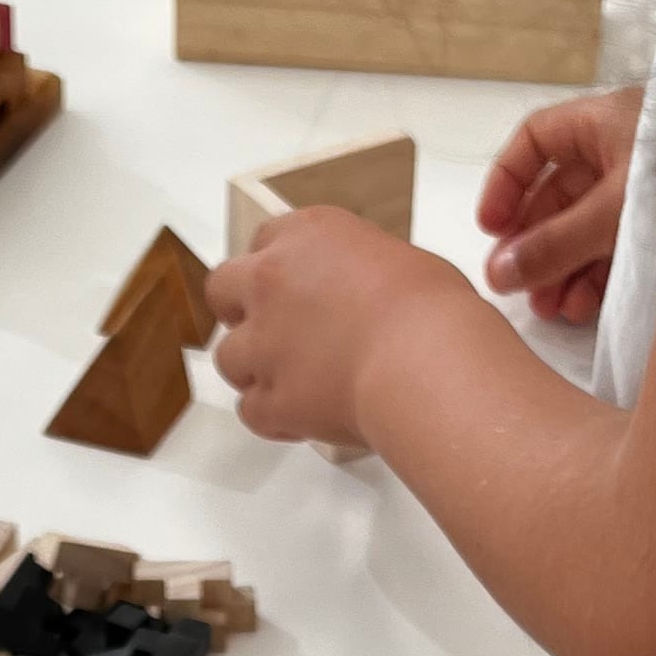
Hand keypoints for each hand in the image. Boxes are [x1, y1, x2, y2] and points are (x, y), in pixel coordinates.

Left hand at [204, 208, 499, 452]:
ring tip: (295, 382)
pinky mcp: (270, 398)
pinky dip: (274, 419)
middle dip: (240, 311)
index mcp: (307, 235)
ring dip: (255, 370)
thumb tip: (363, 302)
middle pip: (223, 289)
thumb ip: (360, 275)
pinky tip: (302, 421)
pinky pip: (252, 411)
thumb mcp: (402, 264)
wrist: (426, 361)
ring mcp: (263, 342)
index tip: (291, 285)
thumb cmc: (433, 310)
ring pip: (228, 358)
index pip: (265, 240)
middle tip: (271, 330)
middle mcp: (271, 281)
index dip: (276, 268)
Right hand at [476, 83, 644, 326]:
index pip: (536, 141)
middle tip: (517, 288)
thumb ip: (555, 244)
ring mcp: (646, 187)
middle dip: (536, 243)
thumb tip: (496, 275)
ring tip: (549, 311)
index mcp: (605, 121)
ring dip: (562, 268)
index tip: (490, 229)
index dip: (507, 182)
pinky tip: (583, 308)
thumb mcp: (614, 211)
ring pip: (587, 226)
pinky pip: (618, 246)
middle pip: (559, 194)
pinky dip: (597, 276)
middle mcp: (623, 148)